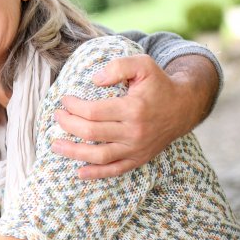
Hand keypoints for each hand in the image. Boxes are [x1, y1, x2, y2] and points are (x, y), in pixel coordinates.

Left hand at [51, 54, 215, 179]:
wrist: (184, 107)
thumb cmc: (159, 84)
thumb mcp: (143, 65)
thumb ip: (118, 67)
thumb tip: (95, 80)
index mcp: (133, 109)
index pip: (93, 112)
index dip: (73, 106)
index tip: (64, 100)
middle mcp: (134, 132)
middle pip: (91, 133)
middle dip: (68, 125)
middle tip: (57, 116)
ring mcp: (137, 148)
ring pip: (99, 156)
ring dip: (74, 152)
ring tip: (55, 145)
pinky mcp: (139, 158)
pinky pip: (115, 170)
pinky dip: (96, 173)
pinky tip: (79, 172)